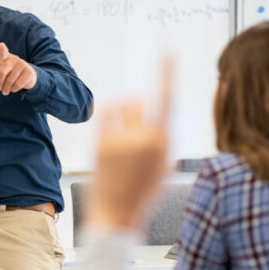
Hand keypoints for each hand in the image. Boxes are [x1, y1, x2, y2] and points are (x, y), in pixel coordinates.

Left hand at [0, 42, 36, 94]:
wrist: (26, 77)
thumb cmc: (9, 74)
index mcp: (5, 58)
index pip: (3, 53)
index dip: (2, 50)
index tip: (1, 46)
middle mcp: (14, 59)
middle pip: (1, 73)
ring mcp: (23, 64)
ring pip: (10, 81)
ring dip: (6, 89)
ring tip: (6, 90)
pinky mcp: (29, 72)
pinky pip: (18, 85)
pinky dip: (13, 90)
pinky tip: (13, 89)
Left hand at [85, 61, 171, 229]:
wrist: (117, 216)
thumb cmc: (144, 193)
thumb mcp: (164, 167)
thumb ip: (164, 138)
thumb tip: (161, 113)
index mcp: (164, 143)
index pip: (168, 100)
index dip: (167, 73)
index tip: (168, 52)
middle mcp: (143, 138)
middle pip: (140, 101)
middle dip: (139, 105)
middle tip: (136, 121)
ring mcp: (119, 141)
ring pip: (122, 105)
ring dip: (124, 109)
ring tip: (124, 128)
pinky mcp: (99, 144)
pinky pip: (104, 114)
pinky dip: (109, 113)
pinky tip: (112, 123)